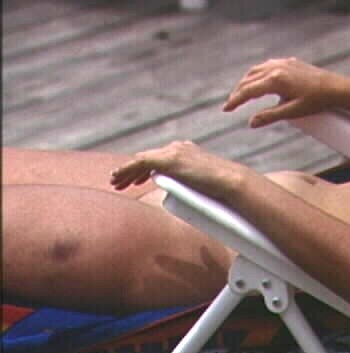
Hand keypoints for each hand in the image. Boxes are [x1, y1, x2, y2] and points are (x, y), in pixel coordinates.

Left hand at [111, 141, 246, 201]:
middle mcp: (178, 148)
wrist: (230, 182)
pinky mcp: (169, 159)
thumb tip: (199, 205)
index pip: (159, 159)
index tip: (135, 182)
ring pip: (141, 160)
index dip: (144, 170)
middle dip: (132, 171)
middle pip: (148, 158)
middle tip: (120, 183)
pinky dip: (127, 170)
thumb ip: (198, 188)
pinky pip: (141, 163)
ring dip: (126, 172)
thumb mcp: (206, 186)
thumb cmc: (224, 190)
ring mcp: (173, 152)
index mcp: (186, 152)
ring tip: (116, 183)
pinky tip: (118, 178)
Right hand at [222, 58, 347, 126]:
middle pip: (248, 80)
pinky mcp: (289, 62)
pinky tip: (257, 81)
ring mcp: (282, 63)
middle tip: (230, 105)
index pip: (248, 91)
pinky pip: (267, 66)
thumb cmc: (317, 102)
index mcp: (275, 80)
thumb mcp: (293, 112)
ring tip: (241, 94)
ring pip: (256, 71)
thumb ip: (271, 116)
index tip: (226, 110)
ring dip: (246, 82)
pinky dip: (257, 74)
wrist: (336, 87)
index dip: (235, 101)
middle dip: (238, 92)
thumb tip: (251, 123)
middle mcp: (276, 68)